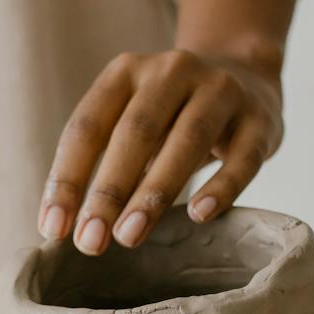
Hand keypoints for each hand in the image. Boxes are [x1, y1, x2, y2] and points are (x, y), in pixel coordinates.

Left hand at [39, 48, 283, 253]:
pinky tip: (199, 214)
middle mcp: (172, 71)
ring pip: (188, 140)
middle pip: (135, 132)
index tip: (53, 229)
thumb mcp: (132, 122)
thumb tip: (66, 228)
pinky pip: (242, 156)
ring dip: (155, 192)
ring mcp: (220, 90)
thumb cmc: (170, 116)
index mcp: (126, 72)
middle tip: (90, 241)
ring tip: (129, 236)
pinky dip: (221, 186)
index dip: (66, 178)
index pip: (87, 126)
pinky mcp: (260, 119)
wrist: (246, 75)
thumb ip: (103, 162)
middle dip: (107, 191)